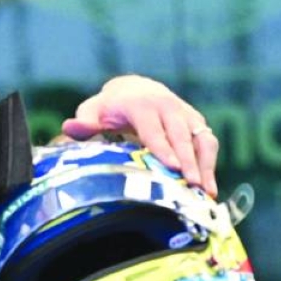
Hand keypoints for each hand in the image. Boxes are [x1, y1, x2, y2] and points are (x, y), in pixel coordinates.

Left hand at [61, 75, 218, 196]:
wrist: (137, 89)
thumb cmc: (111, 108)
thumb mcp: (94, 111)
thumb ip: (85, 122)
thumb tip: (69, 127)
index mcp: (142, 104)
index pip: (153, 129)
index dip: (163, 148)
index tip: (172, 166)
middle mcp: (168, 106)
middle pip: (181, 135)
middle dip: (188, 160)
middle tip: (193, 184)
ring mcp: (186, 113)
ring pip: (201, 138)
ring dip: (206, 164)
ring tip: (207, 191)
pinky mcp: (197, 122)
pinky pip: (208, 142)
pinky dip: (211, 164)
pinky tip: (209, 188)